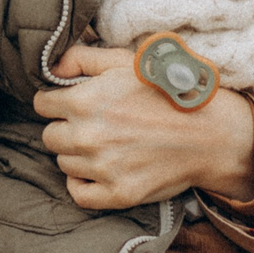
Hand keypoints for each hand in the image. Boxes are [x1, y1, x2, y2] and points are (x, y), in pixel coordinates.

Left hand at [33, 45, 253, 208]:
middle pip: (50, 136)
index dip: (56, 102)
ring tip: (106, 145)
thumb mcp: (126, 61)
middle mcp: (88, 136)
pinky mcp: (118, 193)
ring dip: (78, 155)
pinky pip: (78, 194)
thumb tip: (52, 68)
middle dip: (66, 128)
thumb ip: (82, 58)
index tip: (71, 104)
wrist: (211, 134)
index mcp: (85, 100)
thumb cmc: (169, 93)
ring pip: (64, 164)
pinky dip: (83, 184)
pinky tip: (99, 171)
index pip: (42, 104)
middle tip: (93, 125)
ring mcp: (103, 168)